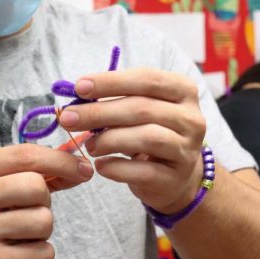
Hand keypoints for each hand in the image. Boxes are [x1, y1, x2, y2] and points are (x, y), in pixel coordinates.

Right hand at [0, 144, 92, 258]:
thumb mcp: (2, 189)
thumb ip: (38, 174)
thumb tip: (81, 168)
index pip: (25, 155)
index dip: (61, 160)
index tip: (84, 169)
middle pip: (36, 187)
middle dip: (45, 203)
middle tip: (28, 215)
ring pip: (43, 221)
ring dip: (42, 232)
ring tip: (21, 237)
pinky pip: (42, 253)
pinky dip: (40, 256)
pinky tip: (20, 257)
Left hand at [58, 67, 205, 216]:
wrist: (175, 177)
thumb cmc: (149, 132)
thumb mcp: (138, 109)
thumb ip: (114, 99)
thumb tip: (75, 96)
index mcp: (182, 91)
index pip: (147, 79)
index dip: (111, 82)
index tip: (79, 87)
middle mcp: (192, 118)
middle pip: (142, 109)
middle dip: (99, 112)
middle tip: (68, 118)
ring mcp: (187, 150)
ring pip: (147, 138)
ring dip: (109, 140)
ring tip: (88, 144)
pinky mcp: (176, 179)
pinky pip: (143, 171)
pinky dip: (117, 168)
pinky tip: (100, 165)